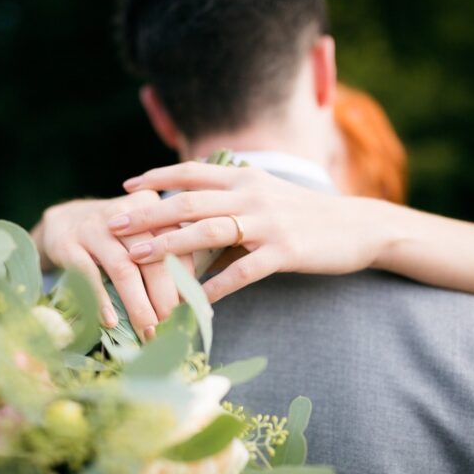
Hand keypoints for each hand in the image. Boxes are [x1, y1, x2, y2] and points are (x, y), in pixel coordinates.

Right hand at [31, 192, 191, 340]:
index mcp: (151, 207)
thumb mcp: (141, 234)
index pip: (176, 244)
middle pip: (152, 258)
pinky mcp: (68, 244)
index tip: (190, 310)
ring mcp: (94, 228)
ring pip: (123, 267)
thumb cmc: (114, 236)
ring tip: (147, 330)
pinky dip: (101, 299)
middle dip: (165, 297)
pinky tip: (111, 321)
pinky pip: (88, 274)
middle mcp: (125, 214)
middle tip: (171, 326)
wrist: (62, 221)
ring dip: (138, 303)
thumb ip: (166, 257)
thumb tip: (193, 302)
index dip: (185, 280)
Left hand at [108, 162, 394, 301]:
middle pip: (189, 201)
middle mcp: (252, 194)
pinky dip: (215, 287)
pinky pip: (242, 271)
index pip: (192, 172)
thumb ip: (233, 196)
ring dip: (169, 245)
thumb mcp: (269, 193)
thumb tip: (193, 208)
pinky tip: (194, 301)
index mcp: (246, 177)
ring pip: (209, 231)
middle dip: (148, 212)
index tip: (125, 187)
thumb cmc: (308, 213)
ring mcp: (268, 223)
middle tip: (115, 223)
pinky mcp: (284, 252)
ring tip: (138, 257)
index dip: (156, 177)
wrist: (359, 226)